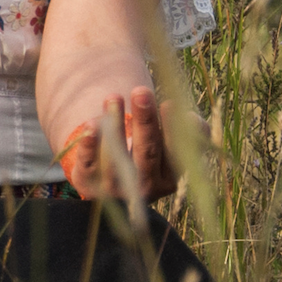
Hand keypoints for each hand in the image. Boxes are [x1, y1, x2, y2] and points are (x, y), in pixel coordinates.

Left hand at [59, 87, 179, 201]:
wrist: (114, 183)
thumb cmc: (149, 153)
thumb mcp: (171, 148)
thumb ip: (189, 133)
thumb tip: (192, 119)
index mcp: (169, 179)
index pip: (174, 153)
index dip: (172, 129)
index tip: (169, 103)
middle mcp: (145, 188)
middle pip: (146, 153)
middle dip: (144, 121)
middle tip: (141, 92)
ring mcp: (117, 190)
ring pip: (116, 160)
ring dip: (115, 127)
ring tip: (113, 98)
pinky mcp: (90, 185)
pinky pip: (89, 166)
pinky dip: (89, 146)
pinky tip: (91, 125)